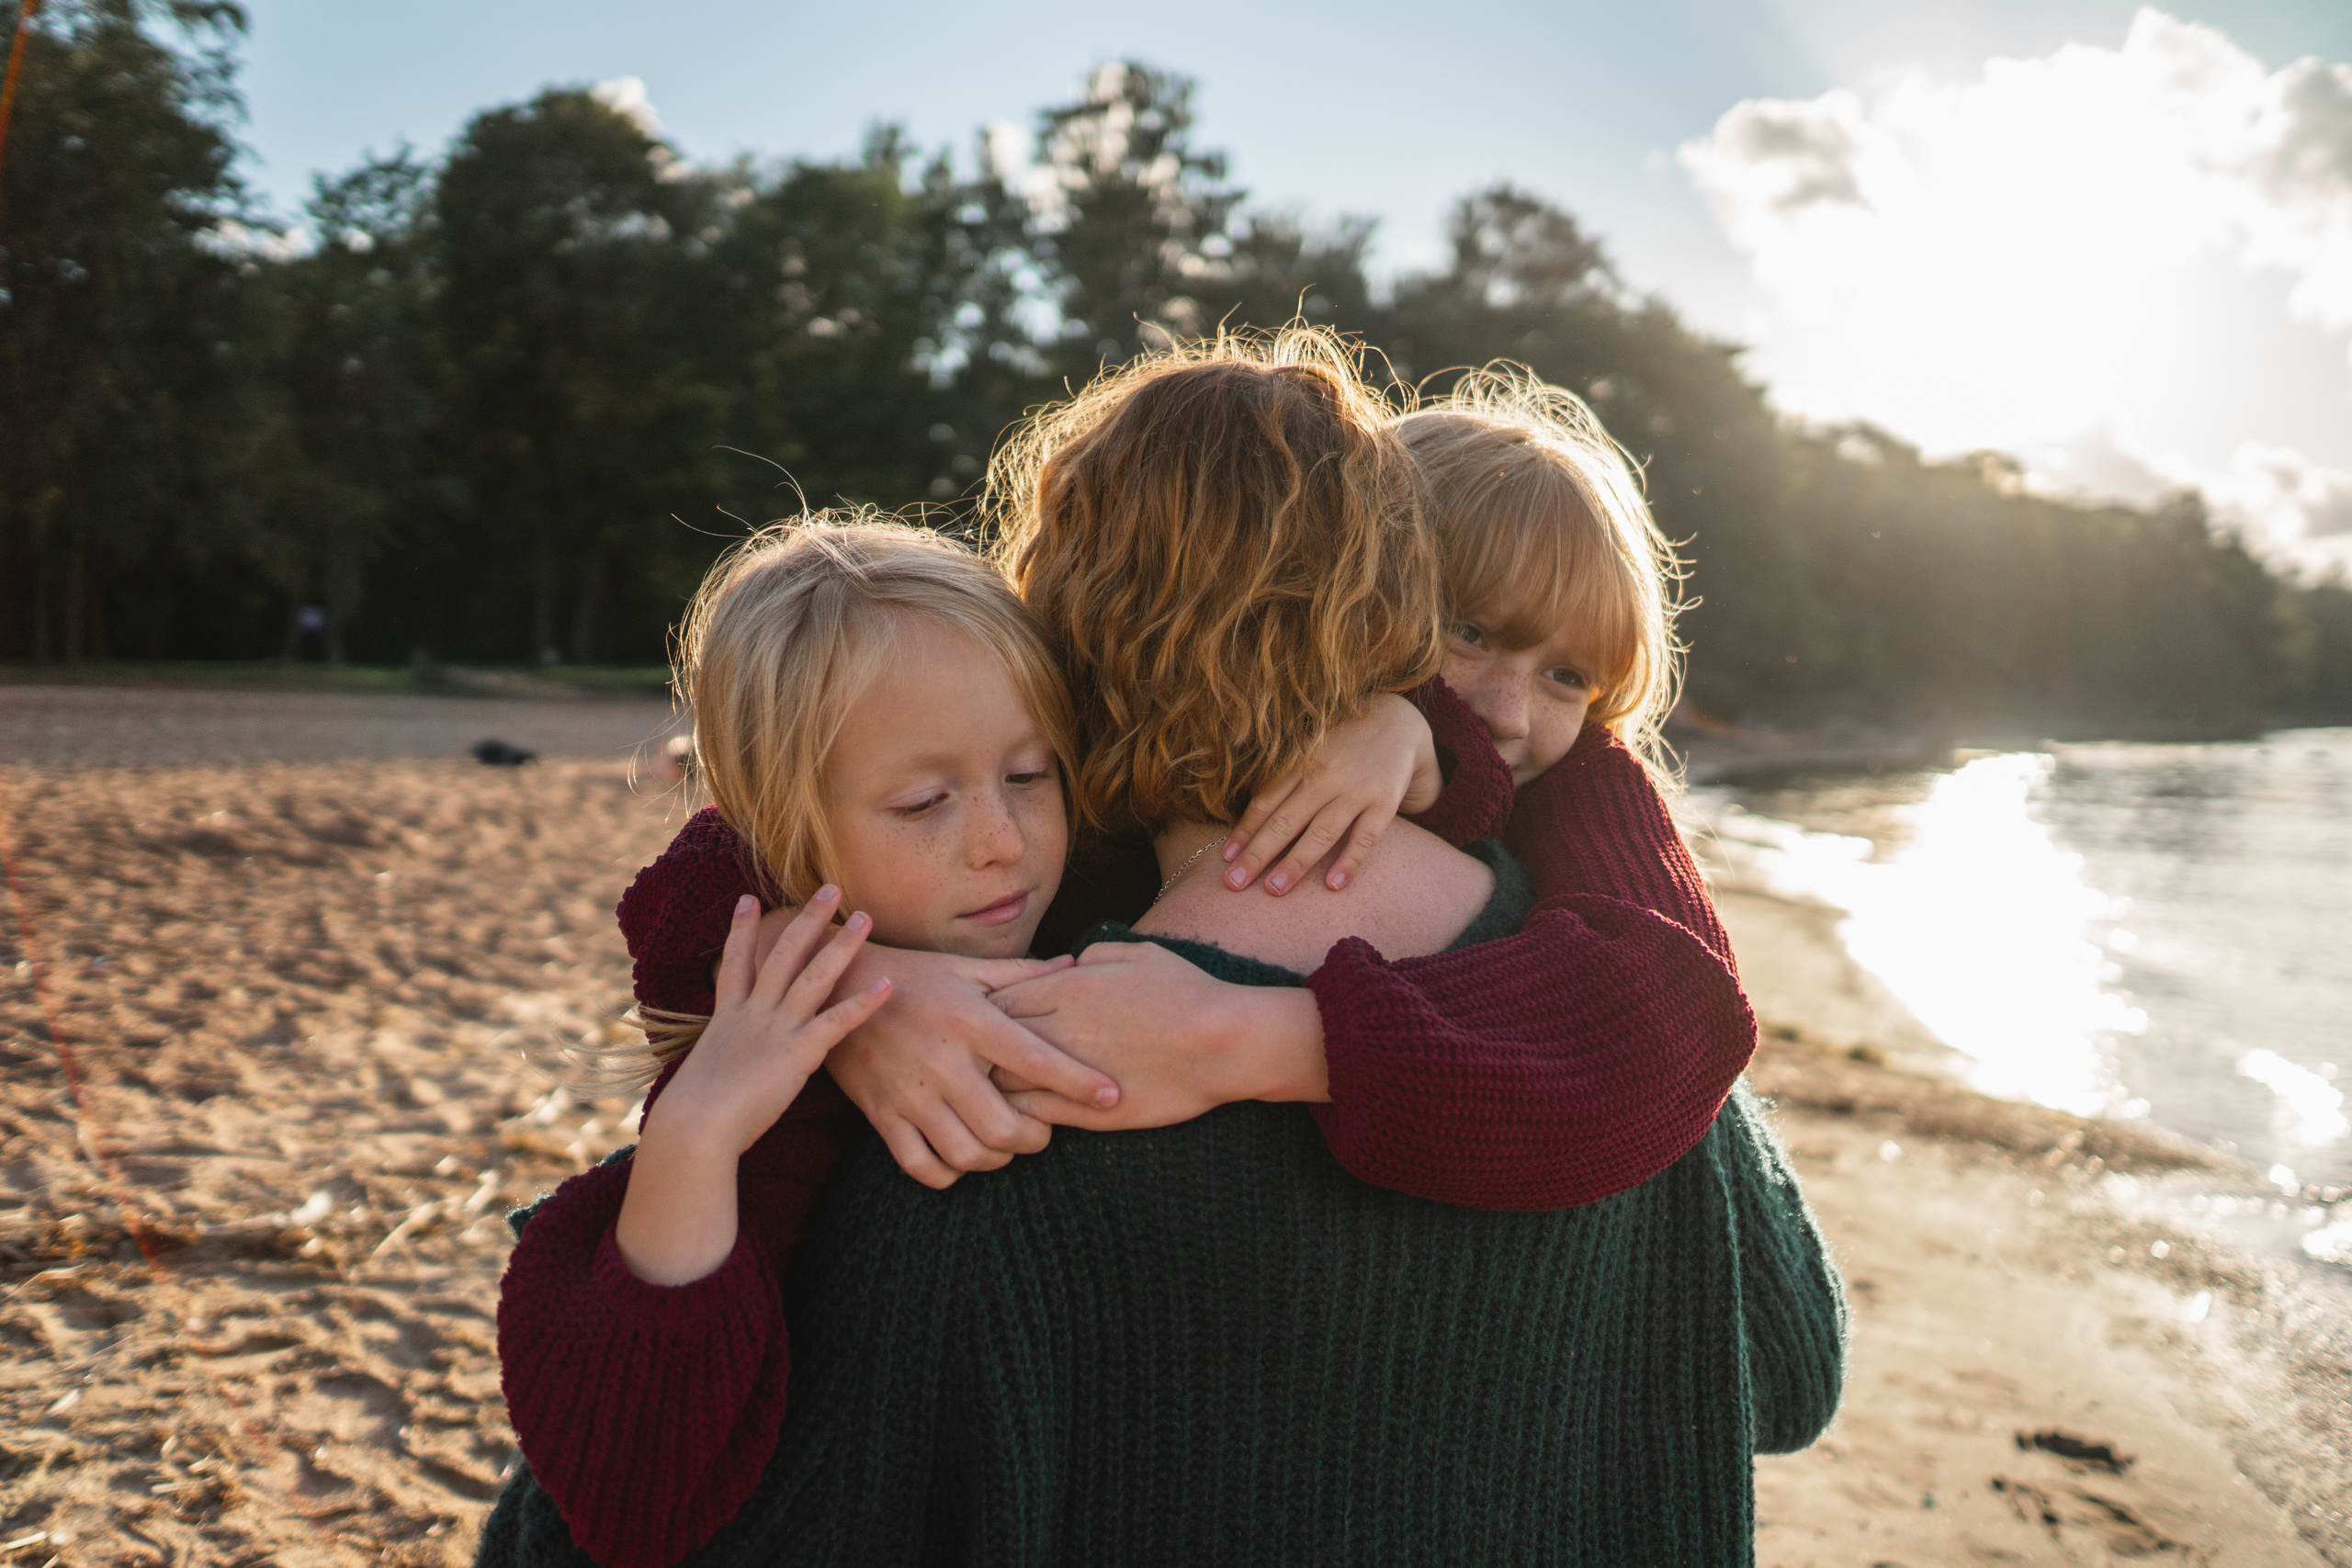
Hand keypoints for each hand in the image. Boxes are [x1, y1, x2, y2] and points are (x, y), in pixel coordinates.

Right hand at [617, 889, 889, 1282]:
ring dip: (841, 944)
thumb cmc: (694, 1118)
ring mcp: (775, 1029)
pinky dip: (863, 1003)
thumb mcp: (703, 1078)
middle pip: (782, 954)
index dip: (741, 930)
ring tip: (865, 917)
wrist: (693, 1127)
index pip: (735, 964)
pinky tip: (888, 984)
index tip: (747, 899)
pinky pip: (836, 1022)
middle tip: (830, 888)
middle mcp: (752, 1014)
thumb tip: (721, 1075)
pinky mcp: (797, 1053)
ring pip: (813, 975)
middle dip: (807, 919)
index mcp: (726, 1019)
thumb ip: (720, 1066)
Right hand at [825, 943, 1120, 1189]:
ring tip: (1006, 1144)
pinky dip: (949, 1173)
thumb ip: (1022, 974)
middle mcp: (941, 1062)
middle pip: (1003, 1128)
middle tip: (1043, 1131)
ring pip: (965, 1155)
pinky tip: (963, 1156)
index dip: (1078, 1083)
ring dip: (997, 1160)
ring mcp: (908, 1094)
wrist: (836, 987)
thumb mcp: (967, 969)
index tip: (1111, 1097)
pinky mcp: (882, 1116)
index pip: (1035, 1060)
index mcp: (970, 1022)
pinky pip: (920, 1166)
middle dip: (1035, 1139)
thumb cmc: (914, 976)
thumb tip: (1073, 964)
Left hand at [985, 942, 1328, 1129]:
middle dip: (981, 1048)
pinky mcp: (1090, 1112)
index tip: (994, 1019)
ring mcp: (1072, 1073)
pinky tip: (1024, 1109)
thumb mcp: (1139, 953)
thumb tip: (1068, 962)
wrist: (1225, 1043)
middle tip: (983, 1056)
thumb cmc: (1187, 992)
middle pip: (989, 1041)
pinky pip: (1034, 1113)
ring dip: (995, 1082)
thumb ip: (1093, 954)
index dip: (989, 1011)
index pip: (996, 999)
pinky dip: (1020, 1110)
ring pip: (1003, 1081)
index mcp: (1067, 987)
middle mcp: (1060, 1029)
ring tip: (997, 1085)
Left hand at [1220, 692, 1440, 895]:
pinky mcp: (1384, 803)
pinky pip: (1365, 837)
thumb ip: (1284, 781)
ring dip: (1296, 862)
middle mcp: (1325, 777)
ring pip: (1321, 831)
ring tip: (1274, 889)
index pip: (1266, 801)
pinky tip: (1333, 885)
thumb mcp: (1310, 752)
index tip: (1225, 859)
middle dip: (1258, 854)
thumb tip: (1248, 823)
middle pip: (1286, 820)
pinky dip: (1349, 861)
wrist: (1397, 723)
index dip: (1244, 831)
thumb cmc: (1343, 747)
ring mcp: (1356, 791)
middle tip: (1234, 884)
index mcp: (1301, 765)